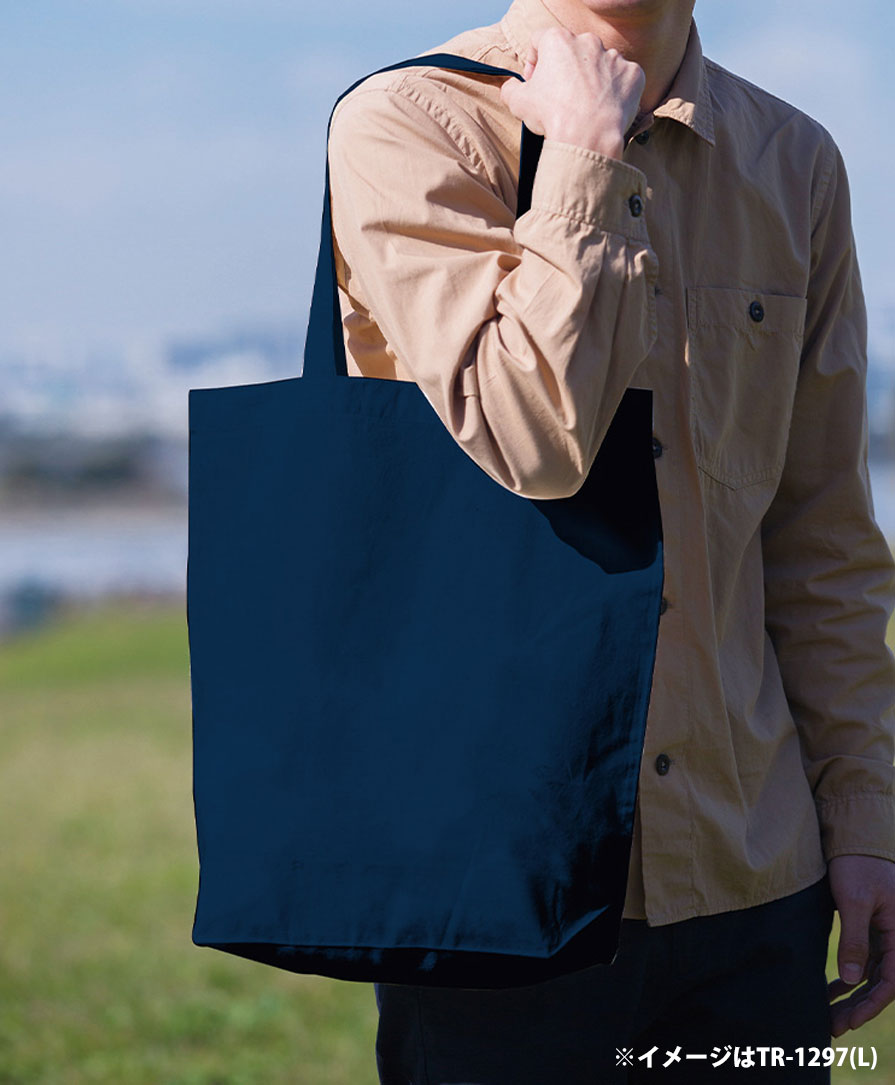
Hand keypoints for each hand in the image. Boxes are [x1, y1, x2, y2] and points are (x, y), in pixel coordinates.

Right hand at [499, 26, 644, 160]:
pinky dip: (614, 91)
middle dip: (565, 71)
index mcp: (558, 40)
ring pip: (599, 64)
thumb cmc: (553, 116)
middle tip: (560, 98)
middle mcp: (588, 41)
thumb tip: (511, 86)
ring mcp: (613, 57)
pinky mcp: (632, 74)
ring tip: (584, 107)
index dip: (534, 62)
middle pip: (572, 51)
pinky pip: (622, 78)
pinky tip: (604, 108)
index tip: (535, 82)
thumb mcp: (517, 102)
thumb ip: (510, 88)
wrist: (588, 138)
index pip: (540, 41)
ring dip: (591, 80)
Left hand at [828, 854, 894, 1035]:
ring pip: (871, 976)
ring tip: (828, 1016)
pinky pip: (863, 962)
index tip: (849, 1022)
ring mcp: (884, 936)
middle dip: (857, 1008)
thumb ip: (854, 939)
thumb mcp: (854, 900)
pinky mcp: (870, 930)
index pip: (891, 982)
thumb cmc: (857, 865)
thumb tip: (852, 980)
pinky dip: (848, 978)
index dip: (871, 1006)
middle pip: (880, 984)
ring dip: (852, 997)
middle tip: (831, 1028)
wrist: (856, 838)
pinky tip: (831, 991)